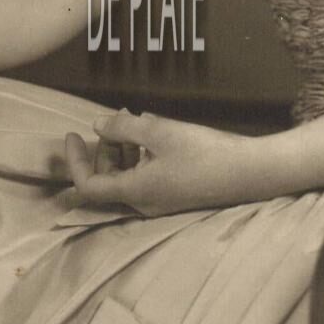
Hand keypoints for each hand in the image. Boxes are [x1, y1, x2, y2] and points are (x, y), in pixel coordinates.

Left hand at [62, 110, 257, 218]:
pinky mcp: (176, 195)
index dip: (75, 161)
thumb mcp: (159, 133)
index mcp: (134, 192)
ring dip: (123, 150)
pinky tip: (153, 132)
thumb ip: (123, 129)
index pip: (87, 186)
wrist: (251, 172)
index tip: (72, 135)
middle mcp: (143, 203)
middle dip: (103, 149)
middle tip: (115, 119)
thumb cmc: (203, 152)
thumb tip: (96, 126)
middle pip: (106, 180)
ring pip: (127, 177)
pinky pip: (145, 176)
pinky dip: (141, 155)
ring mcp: (160, 201)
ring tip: (134, 120)